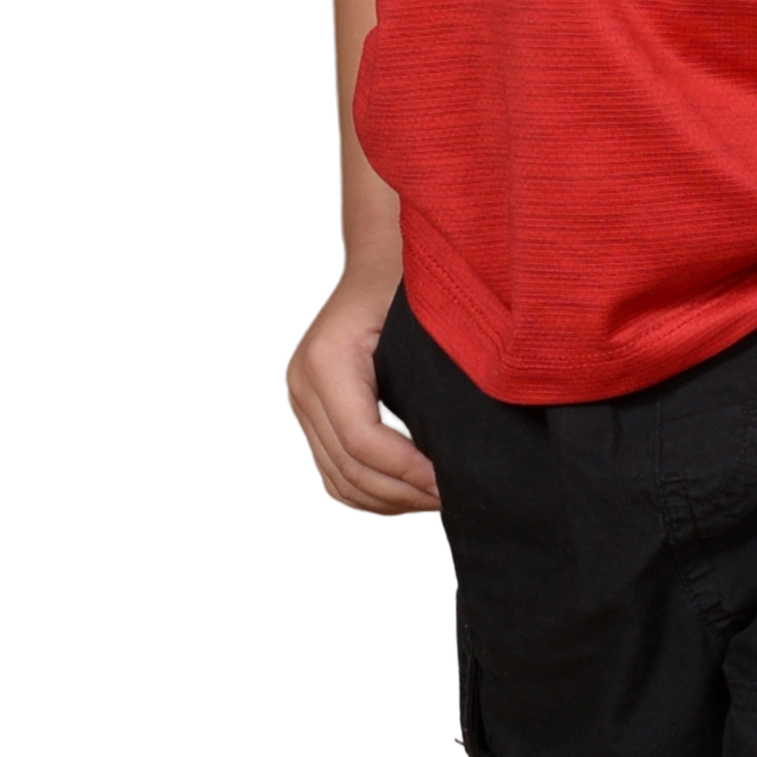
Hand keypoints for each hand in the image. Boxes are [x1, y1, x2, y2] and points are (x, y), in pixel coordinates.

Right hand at [283, 261, 443, 516]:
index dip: (406, 471)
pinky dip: (369, 491)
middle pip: (347, 468)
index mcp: (325, 360)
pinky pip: (332, 471)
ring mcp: (300, 401)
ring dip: (386, 501)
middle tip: (451, 497)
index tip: (447, 481)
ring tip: (433, 500)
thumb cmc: (404, 278)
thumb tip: (456, 443)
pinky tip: (408, 491)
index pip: (362, 441)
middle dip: (401, 494)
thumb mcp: (420, 316)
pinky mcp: (310, 413)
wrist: (378, 256)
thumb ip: (430, 373)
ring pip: (336, 480)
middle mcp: (302, 384)